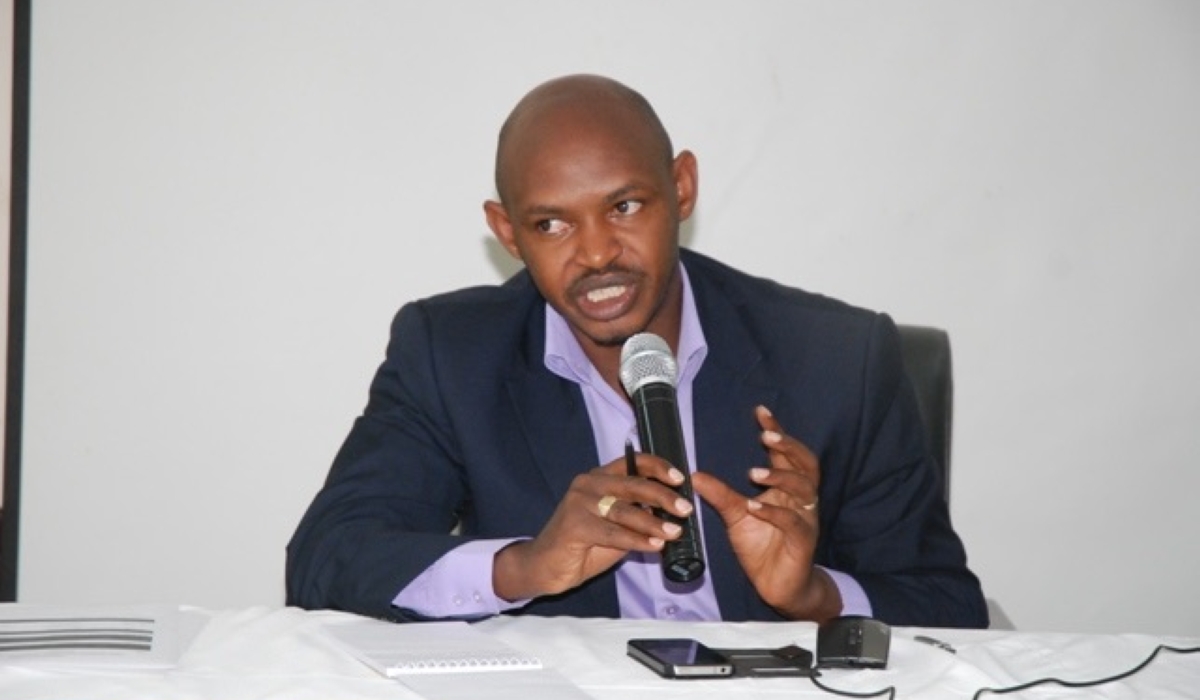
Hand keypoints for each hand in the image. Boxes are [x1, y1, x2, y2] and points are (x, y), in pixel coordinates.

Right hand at [492, 452, 693, 601]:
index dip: (658, 468)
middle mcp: (588, 484)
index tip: (681, 479)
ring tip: (674, 532)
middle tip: (685, 509)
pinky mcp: (574, 525)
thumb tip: (672, 515)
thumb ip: (637, 516)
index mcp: (599, 478)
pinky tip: (654, 545)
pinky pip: (613, 532)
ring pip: (624, 510)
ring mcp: (579, 503)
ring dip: (653, 522)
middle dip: (663, 496)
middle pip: (632, 484)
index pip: (633, 463)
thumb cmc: (583, 545)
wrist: (544, 566)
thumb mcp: (616, 526)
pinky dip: (637, 540)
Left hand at [691, 405, 840, 620]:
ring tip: (754, 473)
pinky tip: (755, 507)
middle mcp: (801, 499)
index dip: (777, 431)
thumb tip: (693, 474)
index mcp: (787, 488)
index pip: (787, 453)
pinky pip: (793, 522)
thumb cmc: (761, 547)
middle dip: (788, 447)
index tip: (760, 412)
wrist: (779, 585)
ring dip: (779, 477)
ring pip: (804, 489)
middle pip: (805, 463)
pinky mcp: (803, 541)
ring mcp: (805, 518)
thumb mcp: (736, 516)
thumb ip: (720, 494)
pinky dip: (773, 512)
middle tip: (766, 437)